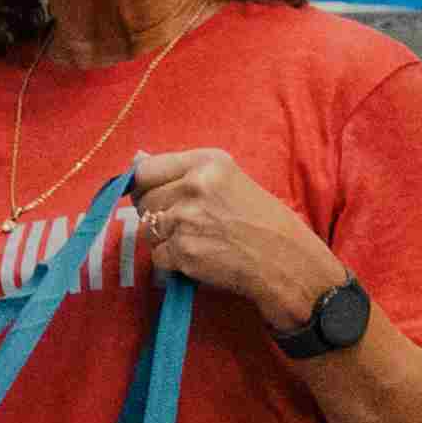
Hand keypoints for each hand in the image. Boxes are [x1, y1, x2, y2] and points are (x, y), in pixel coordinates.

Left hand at [128, 147, 351, 336]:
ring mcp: (186, 219)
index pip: (146, 169)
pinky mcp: (183, 251)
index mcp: (207, 162)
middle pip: (143, 201)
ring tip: (198, 240)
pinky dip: (172, 262)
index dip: (144, 186)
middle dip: (156, 215)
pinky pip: (157, 256)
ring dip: (164, 239)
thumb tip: (136, 160)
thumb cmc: (262, 220)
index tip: (152, 195)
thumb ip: (183, 173)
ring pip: (147, 229)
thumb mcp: (228, 181)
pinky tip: (199, 257)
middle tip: (188, 224)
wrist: (286, 260)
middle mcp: (194, 186)